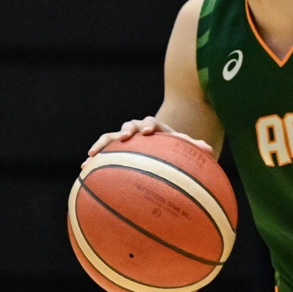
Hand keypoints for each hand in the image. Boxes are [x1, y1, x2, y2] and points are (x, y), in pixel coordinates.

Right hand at [89, 115, 213, 156]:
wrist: (159, 146)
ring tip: (91, 154)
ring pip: (110, 138)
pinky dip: (94, 159)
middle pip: (129, 126)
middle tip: (124, 137)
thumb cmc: (173, 149)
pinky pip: (102, 153)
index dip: (149, 125)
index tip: (149, 132)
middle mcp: (137, 131)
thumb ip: (193, 148)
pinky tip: (84, 169)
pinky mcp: (114, 150)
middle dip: (125, 131)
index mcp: (155, 128)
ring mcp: (124, 140)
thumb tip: (208, 148)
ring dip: (101, 144)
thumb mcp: (184, 148)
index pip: (151, 122)